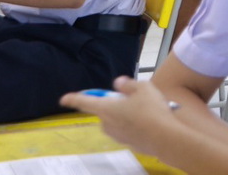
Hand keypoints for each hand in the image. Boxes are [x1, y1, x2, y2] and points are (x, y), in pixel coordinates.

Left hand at [60, 77, 177, 158]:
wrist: (164, 137)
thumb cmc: (151, 109)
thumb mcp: (143, 87)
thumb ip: (128, 84)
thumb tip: (118, 83)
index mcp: (106, 108)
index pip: (85, 102)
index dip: (73, 99)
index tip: (64, 99)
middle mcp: (106, 123)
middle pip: (105, 111)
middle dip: (115, 105)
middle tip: (133, 98)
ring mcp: (116, 135)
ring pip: (116, 121)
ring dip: (125, 115)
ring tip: (146, 110)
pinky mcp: (127, 143)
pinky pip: (126, 130)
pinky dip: (133, 125)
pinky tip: (149, 122)